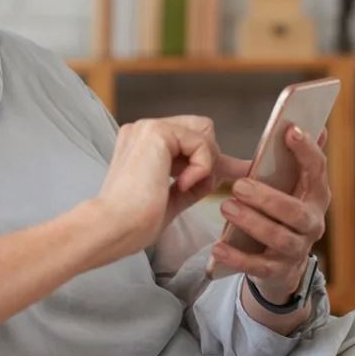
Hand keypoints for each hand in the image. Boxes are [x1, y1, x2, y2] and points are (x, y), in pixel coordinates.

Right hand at [94, 116, 249, 258]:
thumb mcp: (172, 199)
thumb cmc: (134, 223)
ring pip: (203, 134)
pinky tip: (182, 184)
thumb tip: (218, 175)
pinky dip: (201, 167)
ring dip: (205, 164)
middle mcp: (142, 131)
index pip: (187, 139)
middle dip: (211, 157)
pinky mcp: (157, 132)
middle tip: (203, 185)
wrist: (113, 227)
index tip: (240, 169)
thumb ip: (193, 183)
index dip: (212, 156)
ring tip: (185, 188)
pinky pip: (201, 143)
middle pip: (201, 129)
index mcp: (141, 145)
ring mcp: (147, 128)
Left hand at [211, 125, 330, 302]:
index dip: (306, 150)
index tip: (289, 130)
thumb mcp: (291, 187)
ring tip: (226, 208)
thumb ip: (297, 160)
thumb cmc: (283, 214)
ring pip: (279, 238)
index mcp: (316, 196)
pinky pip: (259, 266)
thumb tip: (310, 124)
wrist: (283, 266)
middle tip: (238, 186)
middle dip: (268, 198)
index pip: (318, 170)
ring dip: (252, 223)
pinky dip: (238, 258)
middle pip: (296, 212)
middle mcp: (313, 223)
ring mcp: (297, 250)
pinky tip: (218, 247)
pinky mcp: (278, 271)